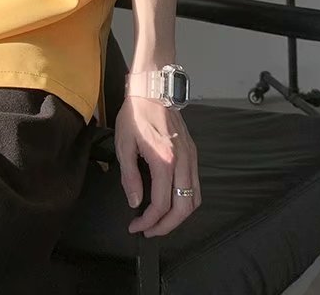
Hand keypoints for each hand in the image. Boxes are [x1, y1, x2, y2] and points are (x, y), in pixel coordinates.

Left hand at [114, 95, 200, 236]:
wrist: (153, 89)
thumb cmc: (135, 113)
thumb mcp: (124, 144)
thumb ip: (130, 177)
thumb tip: (135, 202)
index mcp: (164, 160)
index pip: (160, 204)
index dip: (148, 222)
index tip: (136, 227)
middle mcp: (182, 162)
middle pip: (183, 209)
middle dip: (166, 226)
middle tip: (149, 231)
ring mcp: (191, 157)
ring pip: (194, 200)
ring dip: (179, 217)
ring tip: (160, 221)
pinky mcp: (193, 153)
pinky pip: (196, 185)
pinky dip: (186, 201)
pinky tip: (171, 202)